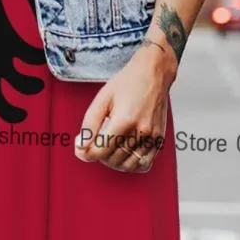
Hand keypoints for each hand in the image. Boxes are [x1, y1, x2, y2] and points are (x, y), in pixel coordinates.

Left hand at [75, 40, 176, 173]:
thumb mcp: (102, 99)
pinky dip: (131, 164)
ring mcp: (152, 137)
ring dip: (113, 161)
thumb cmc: (128, 83)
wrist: (153, 74)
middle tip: (96, 141)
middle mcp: (141, 131)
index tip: (81, 148)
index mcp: (124, 120)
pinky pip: (144, 164)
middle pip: (113, 159)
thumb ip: (89, 125)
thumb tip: (81, 146)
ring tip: (109, 147)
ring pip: (127, 165)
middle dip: (99, 154)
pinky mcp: (159, 140)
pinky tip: (124, 153)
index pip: (101, 151)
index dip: (86, 153)